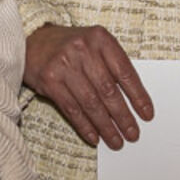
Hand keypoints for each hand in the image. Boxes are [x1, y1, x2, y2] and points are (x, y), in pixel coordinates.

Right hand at [23, 24, 153, 149]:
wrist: (32, 41)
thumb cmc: (69, 46)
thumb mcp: (94, 45)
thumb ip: (111, 66)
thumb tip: (132, 102)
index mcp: (100, 38)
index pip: (125, 72)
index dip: (138, 96)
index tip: (147, 114)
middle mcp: (82, 50)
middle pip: (108, 90)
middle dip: (123, 116)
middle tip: (133, 134)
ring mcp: (64, 65)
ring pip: (91, 103)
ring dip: (105, 126)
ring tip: (116, 141)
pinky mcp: (49, 81)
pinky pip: (71, 109)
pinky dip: (85, 126)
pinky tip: (94, 137)